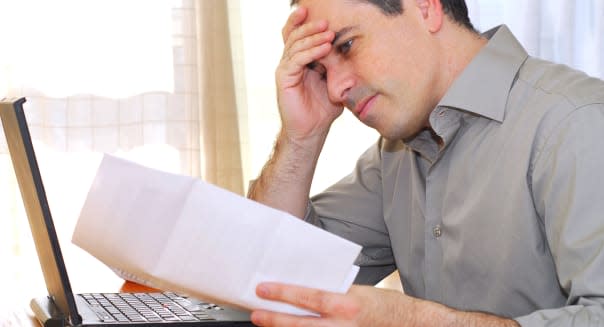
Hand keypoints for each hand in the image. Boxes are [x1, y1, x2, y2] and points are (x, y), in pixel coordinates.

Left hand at [251, 282, 521, 326]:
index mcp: (349, 302)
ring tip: (267, 325)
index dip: (283, 292)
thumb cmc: (387, 306)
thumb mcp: (360, 292)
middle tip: (255, 313)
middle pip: (300, 323)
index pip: (308, 296)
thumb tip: (305, 290)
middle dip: (274, 319)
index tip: (262, 288)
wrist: (415, 326)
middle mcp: (344, 325)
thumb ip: (333, 292)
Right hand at [276, 7, 343, 142]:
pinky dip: (310, 52)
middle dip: (309, 26)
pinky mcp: (284, 78)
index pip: (299, 35)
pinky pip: (296, 60)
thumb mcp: (334, 82)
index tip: (320, 13)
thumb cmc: (323, 109)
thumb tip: (353, 49)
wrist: (312, 131)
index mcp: (300, 61)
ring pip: (295, 45)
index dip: (305, 22)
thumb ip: (337, 66)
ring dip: (312, 37)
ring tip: (329, 33)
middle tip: (326, 21)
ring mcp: (286, 69)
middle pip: (294, 35)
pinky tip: (324, 49)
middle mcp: (290, 62)